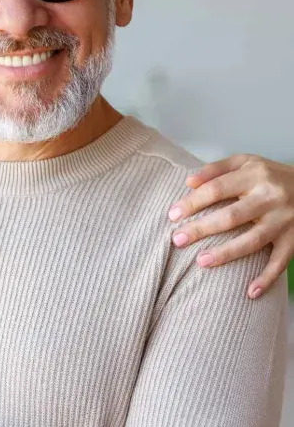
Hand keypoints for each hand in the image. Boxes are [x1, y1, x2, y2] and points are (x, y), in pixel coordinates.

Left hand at [167, 155, 293, 297]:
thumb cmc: (269, 174)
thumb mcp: (245, 162)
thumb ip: (215, 169)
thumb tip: (188, 182)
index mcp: (254, 175)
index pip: (217, 189)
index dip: (192, 202)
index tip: (172, 215)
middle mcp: (270, 197)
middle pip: (231, 216)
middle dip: (201, 229)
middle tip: (177, 240)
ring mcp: (284, 220)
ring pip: (252, 240)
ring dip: (226, 253)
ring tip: (201, 262)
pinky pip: (280, 261)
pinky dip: (267, 278)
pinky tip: (250, 292)